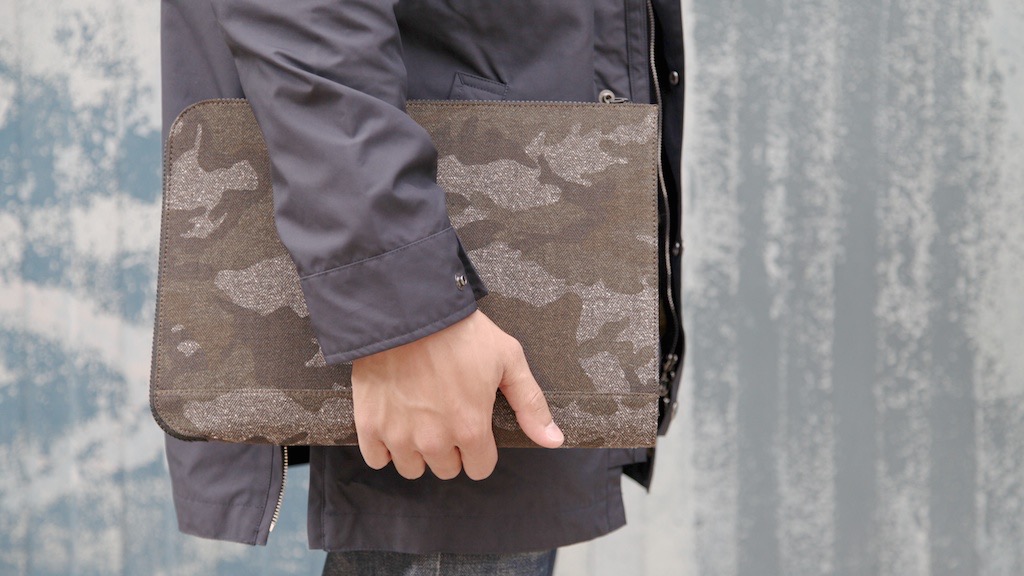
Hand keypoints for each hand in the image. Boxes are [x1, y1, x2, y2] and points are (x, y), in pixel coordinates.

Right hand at [350, 310, 563, 479]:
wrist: (407, 311)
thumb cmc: (461, 332)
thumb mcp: (508, 359)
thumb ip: (531, 404)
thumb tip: (553, 440)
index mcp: (471, 429)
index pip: (479, 468)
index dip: (480, 450)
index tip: (472, 428)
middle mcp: (435, 441)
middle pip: (446, 469)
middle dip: (450, 449)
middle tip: (445, 416)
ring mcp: (400, 435)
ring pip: (412, 468)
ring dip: (417, 451)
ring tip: (419, 419)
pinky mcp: (370, 425)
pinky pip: (377, 459)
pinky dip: (384, 447)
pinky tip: (393, 424)